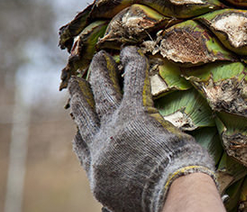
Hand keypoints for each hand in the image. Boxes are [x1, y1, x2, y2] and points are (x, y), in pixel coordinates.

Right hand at [69, 46, 217, 211]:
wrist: (169, 198)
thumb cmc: (160, 204)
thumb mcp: (129, 206)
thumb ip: (123, 195)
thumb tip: (126, 198)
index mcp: (99, 177)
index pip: (83, 149)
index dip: (80, 133)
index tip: (77, 125)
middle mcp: (101, 150)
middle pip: (86, 116)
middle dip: (82, 97)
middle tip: (77, 82)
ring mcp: (116, 129)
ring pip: (103, 94)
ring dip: (100, 73)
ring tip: (98, 59)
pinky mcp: (135, 113)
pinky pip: (133, 81)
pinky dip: (131, 64)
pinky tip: (129, 51)